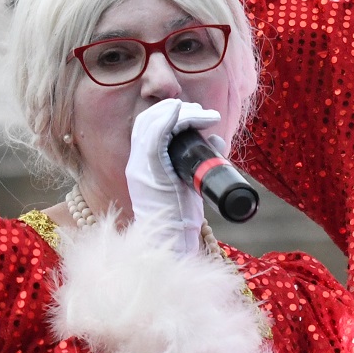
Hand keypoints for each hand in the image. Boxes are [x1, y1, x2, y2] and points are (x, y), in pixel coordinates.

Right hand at [124, 99, 220, 254]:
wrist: (170, 242)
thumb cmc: (180, 218)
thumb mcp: (187, 184)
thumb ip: (197, 164)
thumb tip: (216, 141)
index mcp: (142, 165)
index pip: (148, 127)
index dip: (169, 114)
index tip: (194, 114)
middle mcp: (137, 164)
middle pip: (148, 121)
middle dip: (177, 110)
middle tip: (201, 113)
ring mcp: (140, 167)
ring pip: (152, 124)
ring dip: (180, 114)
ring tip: (203, 116)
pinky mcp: (149, 172)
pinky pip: (154, 137)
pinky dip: (169, 120)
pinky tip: (183, 113)